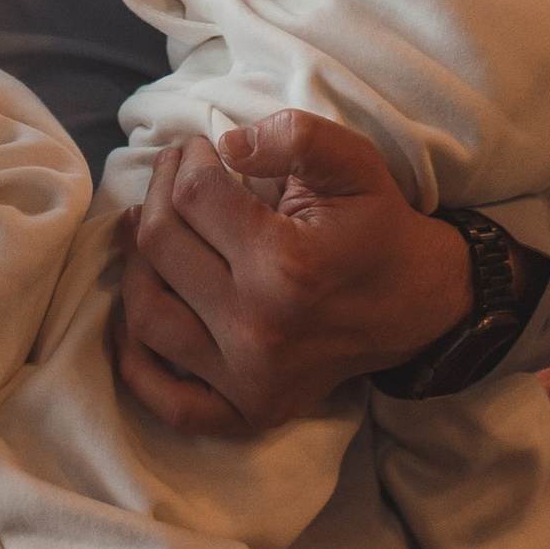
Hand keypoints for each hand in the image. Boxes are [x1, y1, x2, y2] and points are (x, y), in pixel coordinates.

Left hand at [115, 113, 471, 435]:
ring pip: (147, 315)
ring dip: (133, 264)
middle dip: (156, 194)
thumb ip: (294, 136)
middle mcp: (261, 328)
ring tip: (148, 229)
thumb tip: (226, 143)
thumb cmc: (378, 226)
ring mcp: (250, 379)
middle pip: (161, 247)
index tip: (201, 148)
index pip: (195, 196)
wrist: (420, 304)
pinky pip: (167, 401)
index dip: (189, 158)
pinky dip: (134, 363)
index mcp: (287, 265)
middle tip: (173, 174)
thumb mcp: (353, 162)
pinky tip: (129, 318)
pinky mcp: (248, 412)